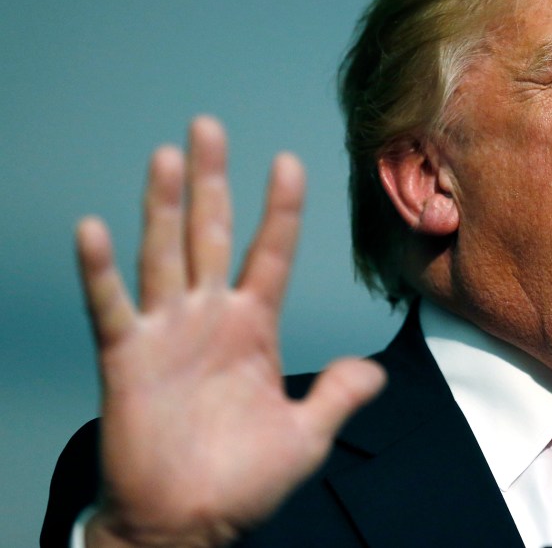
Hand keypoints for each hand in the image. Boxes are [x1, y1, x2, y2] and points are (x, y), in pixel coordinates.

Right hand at [76, 117, 384, 546]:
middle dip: (212, 181)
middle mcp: (210, 317)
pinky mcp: (127, 360)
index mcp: (254, 327)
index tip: (288, 161)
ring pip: (166, 254)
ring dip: (164, 205)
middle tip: (208, 125)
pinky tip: (94, 228)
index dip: (281, 208)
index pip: (271, 252)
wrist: (188, 524)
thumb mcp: (306, 437)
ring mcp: (167, 334)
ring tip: (166, 155)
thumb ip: (339, 396)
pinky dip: (100, 270)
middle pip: (212, 233)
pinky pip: (111, 307)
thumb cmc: (244, 482)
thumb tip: (375, 371)